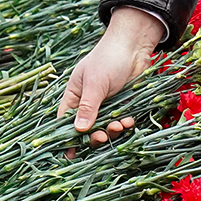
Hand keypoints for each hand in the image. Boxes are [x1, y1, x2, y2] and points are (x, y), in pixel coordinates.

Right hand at [60, 7, 162, 137]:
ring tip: (119, 125)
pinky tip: (129, 121)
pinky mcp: (122, 105)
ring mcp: (106, 105)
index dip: (67, 138)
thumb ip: (87, 107)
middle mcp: (88, 102)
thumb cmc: (108, 59)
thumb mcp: (95, 83)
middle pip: (87, 129)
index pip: (66, 121)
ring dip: (111, 130)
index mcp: (74, 95)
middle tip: (102, 137)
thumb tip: (78, 130)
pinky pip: (121, 122)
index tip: (69, 154)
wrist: (134, 46)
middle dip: (94, 136)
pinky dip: (124, 125)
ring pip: (105, 127)